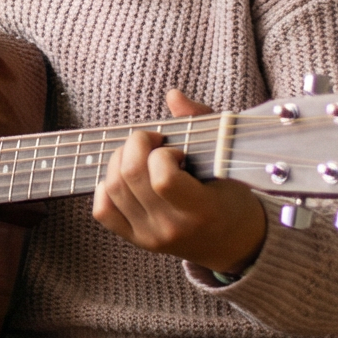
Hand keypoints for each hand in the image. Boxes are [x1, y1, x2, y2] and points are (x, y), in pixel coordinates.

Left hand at [92, 89, 267, 274]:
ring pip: (112, 188)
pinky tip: (127, 179)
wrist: (234, 242)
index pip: (163, 179)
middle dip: (136, 145)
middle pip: (129, 177)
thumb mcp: (227, 161)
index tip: (176, 150)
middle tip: (154, 143)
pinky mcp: (136, 240)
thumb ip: (201, 123)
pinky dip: (105, 187)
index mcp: (201, 210)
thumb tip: (172, 95)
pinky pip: (102, 211)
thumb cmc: (231, 197)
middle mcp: (171, 227)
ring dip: (120, 160)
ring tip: (142, 157)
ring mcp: (150, 237)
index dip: (162, 154)